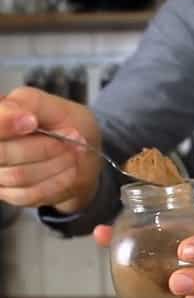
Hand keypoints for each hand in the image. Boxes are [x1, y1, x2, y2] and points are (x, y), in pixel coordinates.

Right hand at [0, 87, 101, 212]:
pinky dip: (57, 182)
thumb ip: (32, 104)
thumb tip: (12, 112)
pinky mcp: (10, 194)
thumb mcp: (57, 107)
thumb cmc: (67, 126)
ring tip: (75, 153)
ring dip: (56, 165)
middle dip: (45, 147)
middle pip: (3, 154)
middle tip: (73, 137)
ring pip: (19, 175)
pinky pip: (30, 194)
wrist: (83, 157)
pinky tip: (70, 170)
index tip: (32, 122)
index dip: (6, 125)